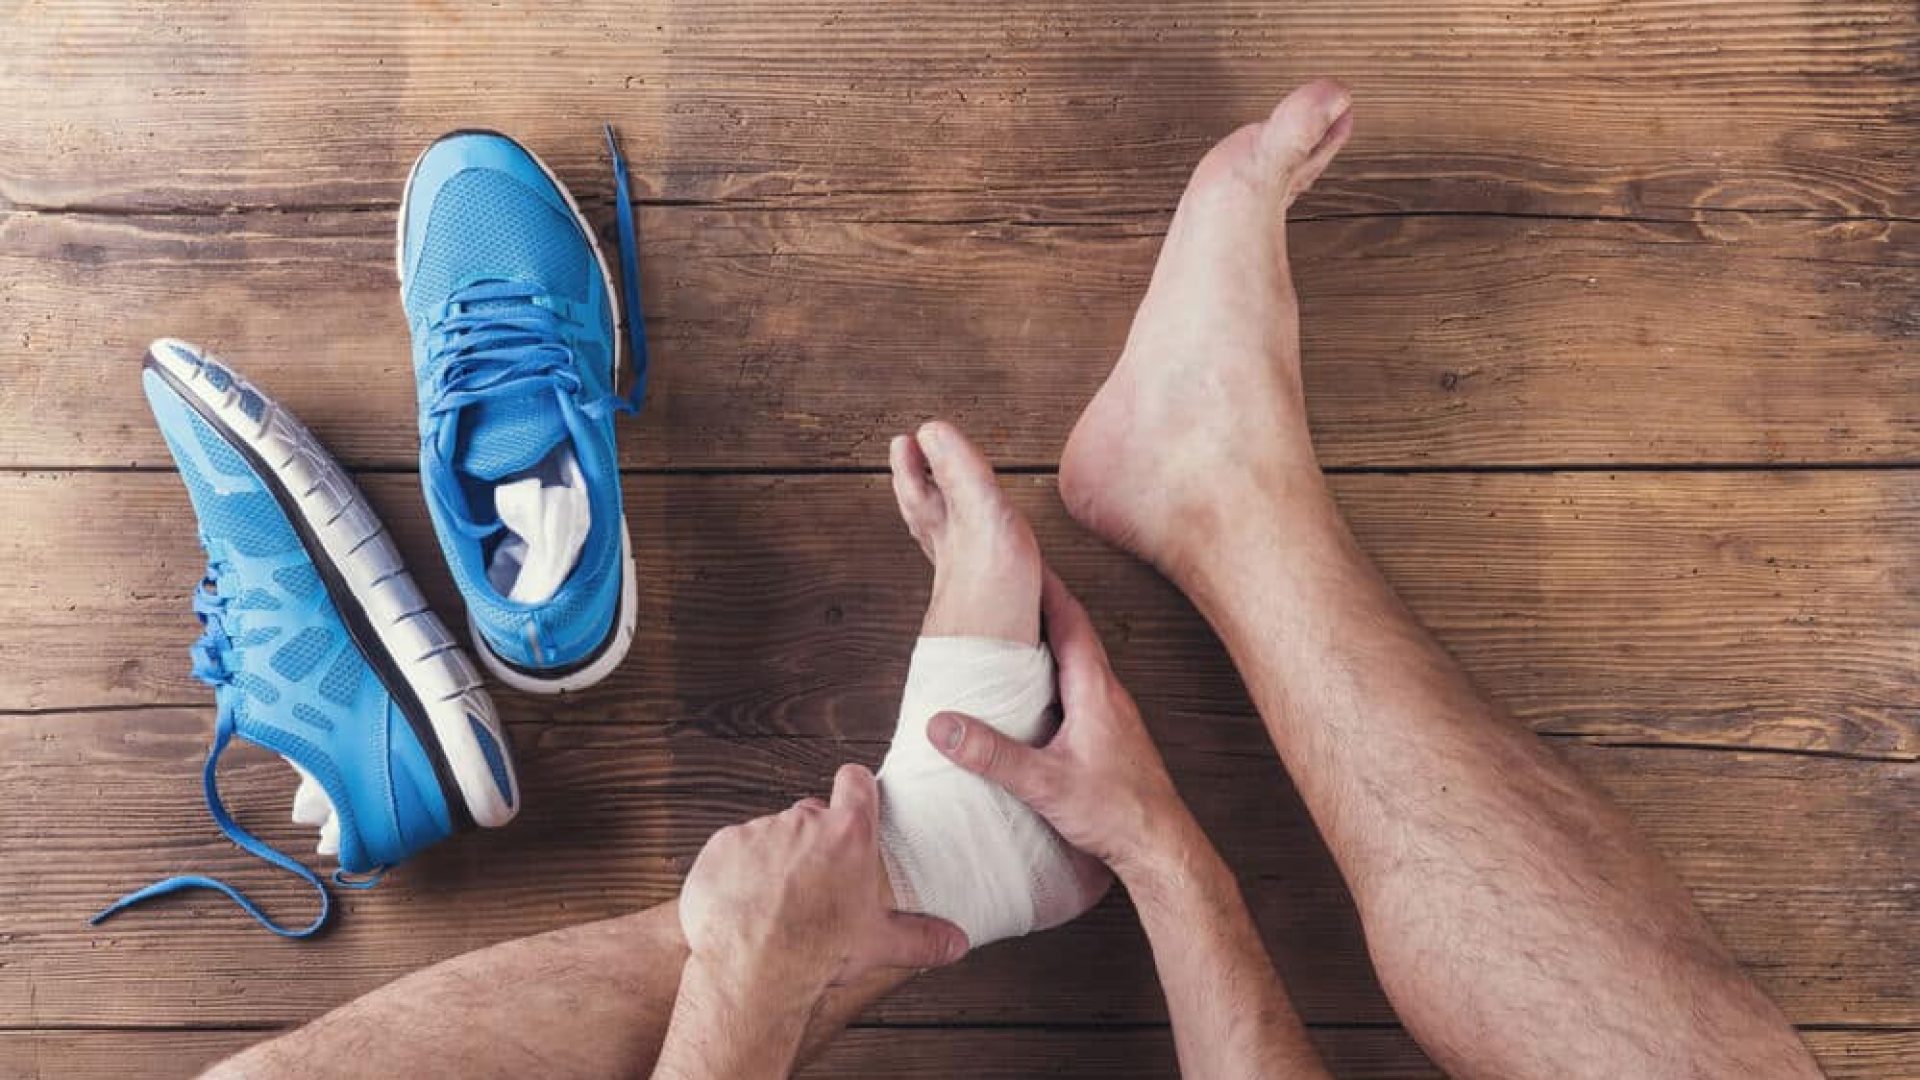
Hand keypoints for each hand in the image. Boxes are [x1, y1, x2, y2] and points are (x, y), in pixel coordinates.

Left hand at [677, 763, 968, 1004]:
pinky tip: (743, 903)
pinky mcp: (723, 846)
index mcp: (848, 834)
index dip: (854, 790)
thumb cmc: (818, 954)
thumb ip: (923, 938)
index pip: (855, 781)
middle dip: (812, 841)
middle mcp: (803, 821)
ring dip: (773, 857)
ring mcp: (759, 830)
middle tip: (813, 882)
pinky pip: (734, 849)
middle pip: (810, 814)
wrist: (753, 970)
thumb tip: (957, 943)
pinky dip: (737, 869)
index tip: (853, 804)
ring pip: (771, 833)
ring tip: (774, 901)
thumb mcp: (880, 944)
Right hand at [929, 570, 1199, 881]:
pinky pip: (1080, 689)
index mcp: (1095, 690)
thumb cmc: (1116, 813)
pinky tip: (1034, 693)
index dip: (1046, 586)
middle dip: (1042, 605)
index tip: (1022, 557)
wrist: (1161, 848)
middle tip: (1009, 585)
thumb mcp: (1045, 784)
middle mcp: (1108, 694)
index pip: (1070, 620)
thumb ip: (993, 755)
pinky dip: (1055, 674)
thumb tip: (943, 726)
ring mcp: (1112, 715)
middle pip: (1073, 633)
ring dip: (1049, 640)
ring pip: (1078, 662)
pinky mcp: (1110, 736)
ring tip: (1014, 631)